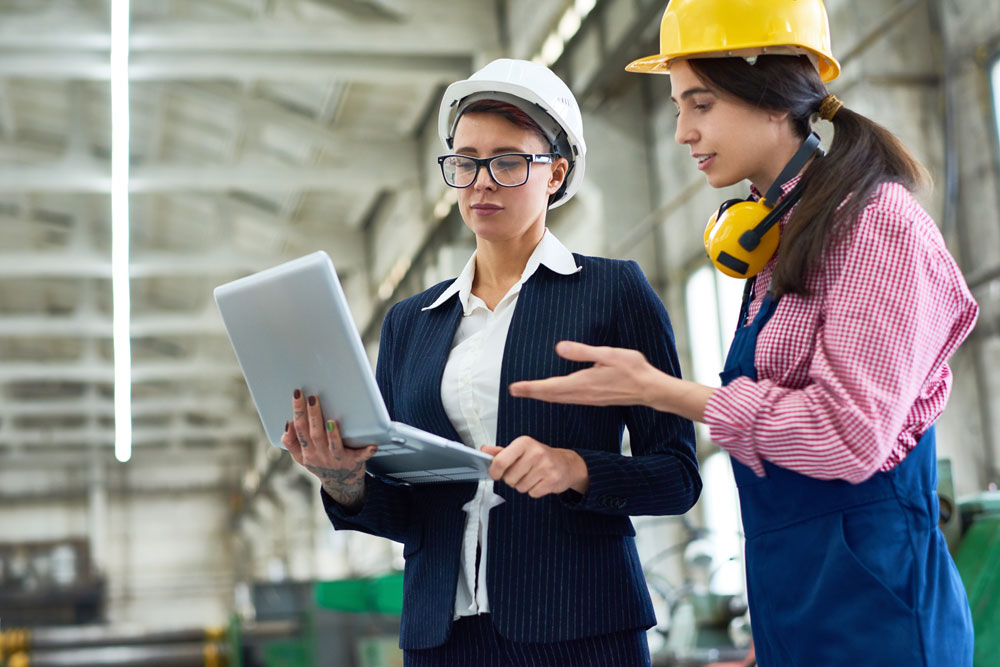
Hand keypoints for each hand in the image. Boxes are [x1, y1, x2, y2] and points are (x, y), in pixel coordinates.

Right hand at [281, 389, 377, 508]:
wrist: (340, 483)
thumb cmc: (320, 462)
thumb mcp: (301, 456)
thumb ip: (291, 441)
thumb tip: (288, 423)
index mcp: (307, 452)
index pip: (300, 429)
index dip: (298, 412)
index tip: (298, 394)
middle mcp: (320, 456)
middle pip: (315, 434)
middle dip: (313, 416)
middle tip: (313, 398)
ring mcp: (337, 460)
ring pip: (333, 446)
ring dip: (333, 435)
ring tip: (332, 421)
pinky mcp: (354, 462)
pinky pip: (360, 457)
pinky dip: (366, 452)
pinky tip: (373, 446)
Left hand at [481, 436, 588, 496]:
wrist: (567, 464)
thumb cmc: (540, 456)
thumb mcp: (520, 449)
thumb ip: (501, 452)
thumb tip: (484, 451)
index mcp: (524, 443)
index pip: (500, 461)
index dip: (494, 471)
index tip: (495, 474)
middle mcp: (535, 453)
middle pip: (509, 478)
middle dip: (512, 479)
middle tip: (522, 473)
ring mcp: (545, 467)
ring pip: (520, 487)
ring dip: (523, 486)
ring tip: (533, 476)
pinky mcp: (552, 481)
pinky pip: (532, 493)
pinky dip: (534, 491)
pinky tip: (540, 482)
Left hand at [509, 341, 712, 421]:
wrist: (650, 389)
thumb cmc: (632, 369)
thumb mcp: (608, 354)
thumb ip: (583, 352)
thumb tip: (559, 348)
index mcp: (582, 383)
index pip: (550, 386)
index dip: (530, 387)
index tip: (514, 387)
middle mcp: (582, 394)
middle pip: (550, 395)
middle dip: (531, 392)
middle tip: (513, 390)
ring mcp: (588, 398)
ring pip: (558, 399)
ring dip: (541, 395)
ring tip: (527, 391)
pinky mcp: (593, 399)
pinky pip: (567, 399)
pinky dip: (554, 397)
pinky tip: (552, 394)